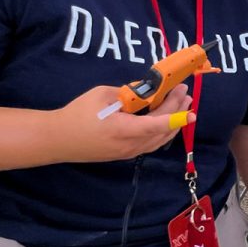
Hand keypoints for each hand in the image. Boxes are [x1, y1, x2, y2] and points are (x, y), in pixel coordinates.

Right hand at [54, 84, 194, 162]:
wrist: (57, 139)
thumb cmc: (78, 114)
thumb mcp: (103, 95)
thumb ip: (128, 93)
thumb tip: (148, 91)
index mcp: (122, 129)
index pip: (156, 125)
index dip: (175, 117)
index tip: (190, 109)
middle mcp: (129, 145)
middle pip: (161, 130)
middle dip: (177, 111)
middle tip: (185, 93)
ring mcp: (128, 153)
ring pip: (159, 140)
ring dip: (173, 123)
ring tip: (184, 105)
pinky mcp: (125, 154)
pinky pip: (151, 144)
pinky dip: (163, 131)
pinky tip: (168, 120)